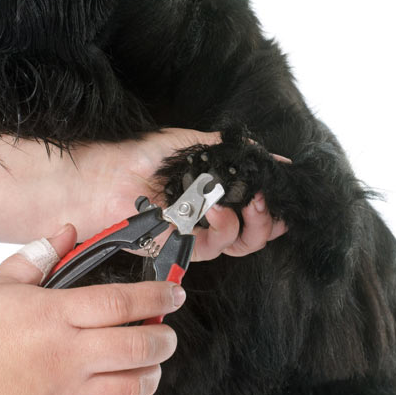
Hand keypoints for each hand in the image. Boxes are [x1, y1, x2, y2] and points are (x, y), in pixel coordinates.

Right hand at [0, 225, 181, 394]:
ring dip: (150, 374)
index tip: (175, 292)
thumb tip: (67, 231)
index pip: (122, 303)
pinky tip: (110, 388)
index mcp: (54, 314)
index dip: (156, 296)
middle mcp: (67, 355)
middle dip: (164, 339)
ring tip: (149, 361)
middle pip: (138, 348)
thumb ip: (38, 256)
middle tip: (167, 331)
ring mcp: (63, 392)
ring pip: (130, 388)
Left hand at [64, 129, 288, 260]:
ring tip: (252, 201)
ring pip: (244, 244)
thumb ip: (234, 152)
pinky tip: (218, 211)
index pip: (256, 206)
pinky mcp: (185, 249)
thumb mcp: (195, 145)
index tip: (286, 188)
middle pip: (258, 232)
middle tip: (269, 198)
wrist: (109, 174)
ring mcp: (199, 235)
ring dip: (256, 223)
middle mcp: (211, 218)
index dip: (276, 202)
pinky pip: (218, 247)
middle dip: (273, 217)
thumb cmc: (144, 157)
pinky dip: (225, 227)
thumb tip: (273, 155)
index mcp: (216, 194)